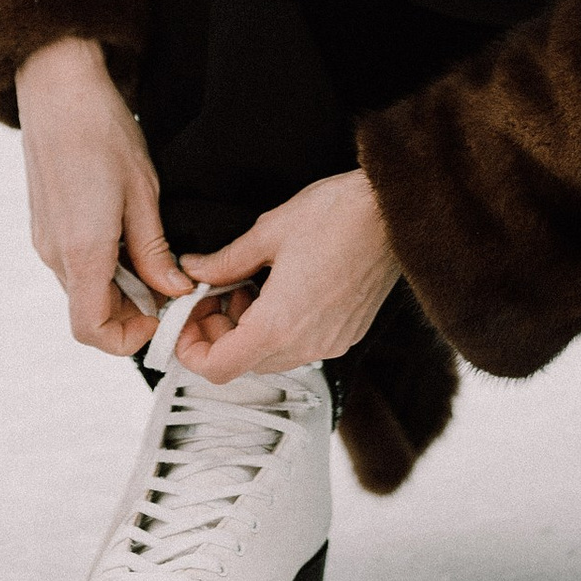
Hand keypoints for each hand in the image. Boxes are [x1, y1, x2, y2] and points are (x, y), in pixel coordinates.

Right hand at [16, 36, 189, 357]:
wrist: (57, 85)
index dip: (129, 338)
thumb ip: (155, 252)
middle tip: (168, 284)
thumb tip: (174, 292)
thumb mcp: (143, 193)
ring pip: (82, 290)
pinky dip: (102, 266)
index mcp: (81, 252)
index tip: (161, 314)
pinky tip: (127, 233)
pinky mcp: (44, 225)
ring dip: (118, 288)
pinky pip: (73, 265)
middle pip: (89, 313)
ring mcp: (45, 240)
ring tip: (152, 253)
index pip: (91, 330)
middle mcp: (55, 254)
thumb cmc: (101, 130)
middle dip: (131, 312)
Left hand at [177, 169, 400, 381]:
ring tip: (247, 284)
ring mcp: (330, 343)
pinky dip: (276, 328)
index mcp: (279, 325)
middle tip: (213, 293)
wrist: (394, 212)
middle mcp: (306, 345)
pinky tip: (277, 289)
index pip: (218, 369)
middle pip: (242, 364)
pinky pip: (299, 346)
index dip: (191, 350)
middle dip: (218, 333)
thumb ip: (225, 262)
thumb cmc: (337, 216)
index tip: (186, 321)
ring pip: (270, 356)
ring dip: (247, 330)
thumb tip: (194, 271)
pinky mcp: (346, 334)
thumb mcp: (267, 233)